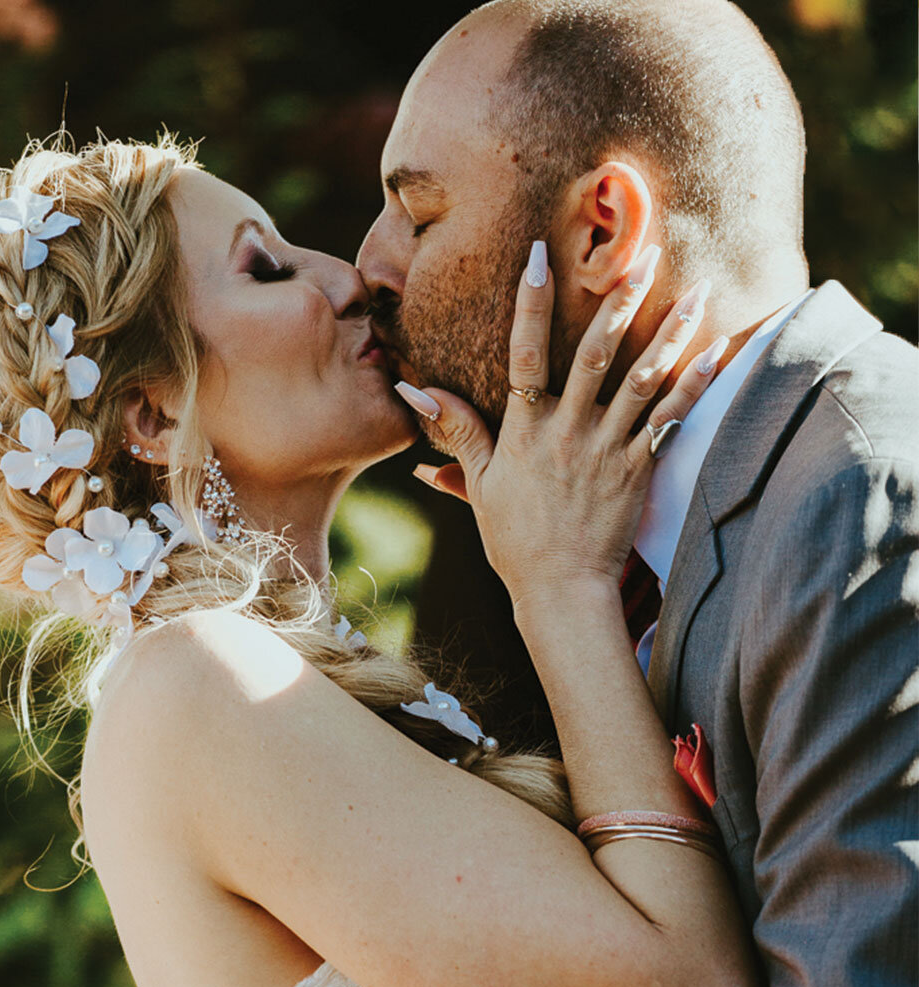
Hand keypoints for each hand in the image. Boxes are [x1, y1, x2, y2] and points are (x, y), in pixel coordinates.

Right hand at [400, 242, 727, 609]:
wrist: (560, 590)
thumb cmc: (515, 540)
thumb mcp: (479, 484)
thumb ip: (457, 430)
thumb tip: (413, 390)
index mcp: (524, 431)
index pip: (524, 354)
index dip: (530, 302)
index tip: (540, 256)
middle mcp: (567, 433)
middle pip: (594, 354)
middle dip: (618, 300)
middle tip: (641, 254)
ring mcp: (606, 450)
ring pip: (642, 380)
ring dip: (670, 332)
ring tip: (697, 291)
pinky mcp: (638, 471)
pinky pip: (671, 422)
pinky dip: (694, 386)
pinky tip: (715, 351)